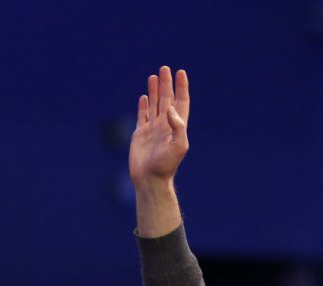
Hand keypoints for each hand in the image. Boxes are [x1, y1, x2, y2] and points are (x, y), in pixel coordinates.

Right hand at [129, 67, 189, 186]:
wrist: (150, 179)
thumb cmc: (165, 166)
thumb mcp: (178, 146)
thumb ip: (177, 126)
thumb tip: (170, 108)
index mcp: (176, 127)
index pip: (180, 102)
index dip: (181, 87)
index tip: (180, 72)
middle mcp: (165, 126)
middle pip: (167, 99)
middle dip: (167, 84)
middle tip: (165, 68)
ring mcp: (153, 130)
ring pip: (155, 105)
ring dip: (155, 90)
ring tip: (154, 76)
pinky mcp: (140, 134)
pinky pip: (143, 116)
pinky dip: (144, 105)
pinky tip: (145, 97)